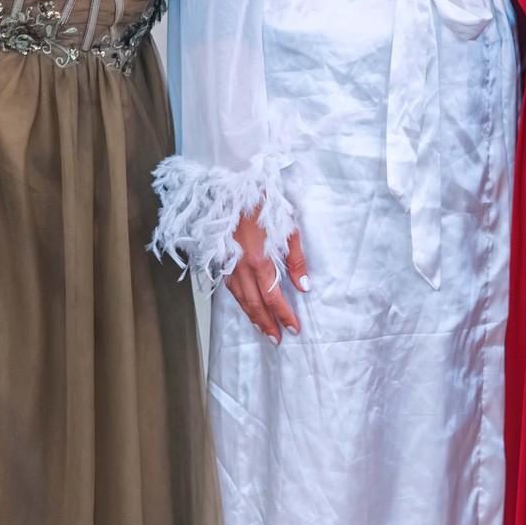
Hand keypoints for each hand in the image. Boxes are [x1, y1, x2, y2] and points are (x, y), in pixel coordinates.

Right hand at [226, 207, 308, 345]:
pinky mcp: (221, 258)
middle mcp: (240, 267)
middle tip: (277, 339)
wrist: (234, 185)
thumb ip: (296, 260)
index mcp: (259, 261)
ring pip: (240, 299)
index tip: (294, 328)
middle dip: (267, 324)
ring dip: (252, 316)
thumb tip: (304, 287)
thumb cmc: (263, 203)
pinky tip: (246, 306)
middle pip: (255, 304)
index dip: (284, 315)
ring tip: (263, 329)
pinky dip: (239, 301)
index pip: (274, 298)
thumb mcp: (287, 229)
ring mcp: (228, 264)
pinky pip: (230, 287)